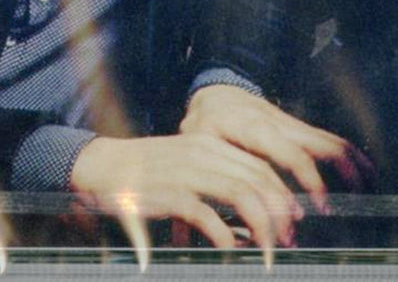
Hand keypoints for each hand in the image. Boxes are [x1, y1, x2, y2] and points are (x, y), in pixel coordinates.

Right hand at [69, 132, 298, 253]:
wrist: (102, 165)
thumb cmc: (147, 171)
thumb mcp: (187, 165)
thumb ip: (216, 179)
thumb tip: (249, 211)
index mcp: (211, 144)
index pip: (259, 164)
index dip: (282, 192)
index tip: (295, 217)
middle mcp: (204, 153)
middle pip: (257, 179)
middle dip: (280, 212)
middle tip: (289, 240)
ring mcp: (187, 172)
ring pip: (241, 194)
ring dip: (261, 225)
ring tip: (268, 251)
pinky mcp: (168, 193)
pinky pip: (205, 214)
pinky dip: (223, 235)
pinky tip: (230, 251)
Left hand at [181, 84, 373, 213]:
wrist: (216, 92)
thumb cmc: (205, 123)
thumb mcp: (200, 148)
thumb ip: (211, 181)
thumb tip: (214, 226)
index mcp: (254, 129)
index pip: (291, 154)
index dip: (310, 180)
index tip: (322, 206)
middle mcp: (279, 124)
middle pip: (321, 142)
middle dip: (342, 171)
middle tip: (356, 198)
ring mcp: (291, 123)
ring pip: (329, 138)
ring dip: (351, 161)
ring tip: (369, 183)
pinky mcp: (297, 126)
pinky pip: (327, 137)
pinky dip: (346, 153)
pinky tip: (359, 168)